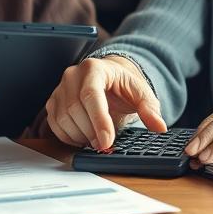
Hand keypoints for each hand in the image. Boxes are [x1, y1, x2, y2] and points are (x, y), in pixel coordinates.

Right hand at [45, 56, 165, 149]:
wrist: (110, 77)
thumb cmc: (123, 85)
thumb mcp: (141, 93)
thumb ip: (150, 109)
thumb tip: (159, 126)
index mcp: (94, 68)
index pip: (91, 95)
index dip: (98, 120)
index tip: (107, 142)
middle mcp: (72, 75)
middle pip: (75, 109)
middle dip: (91, 132)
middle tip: (105, 144)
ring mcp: (60, 88)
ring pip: (63, 119)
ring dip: (80, 136)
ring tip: (96, 140)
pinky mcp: (53, 102)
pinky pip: (55, 124)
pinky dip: (69, 137)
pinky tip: (84, 138)